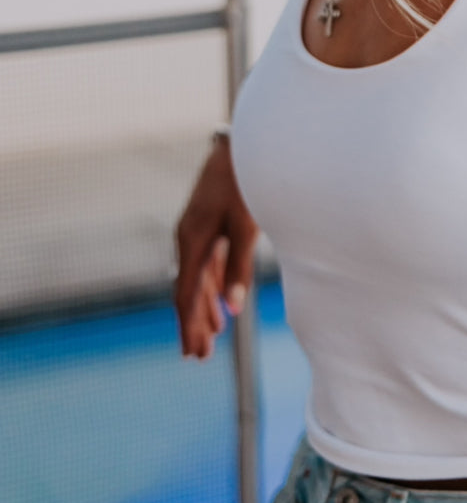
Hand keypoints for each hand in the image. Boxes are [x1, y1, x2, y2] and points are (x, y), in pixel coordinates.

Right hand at [173, 136, 258, 357]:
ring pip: (197, 278)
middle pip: (188, 290)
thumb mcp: (245, 227)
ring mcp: (196, 231)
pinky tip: (220, 303)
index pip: (186, 294)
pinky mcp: (208, 224)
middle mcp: (188, 239)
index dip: (189, 325)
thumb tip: (232, 306)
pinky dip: (211, 286)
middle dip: (194, 323)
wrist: (242, 145)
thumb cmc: (245, 184)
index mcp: (192, 241)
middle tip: (197, 357)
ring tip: (211, 337)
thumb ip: (238, 267)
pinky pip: (205, 264)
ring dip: (203, 308)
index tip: (192, 353)